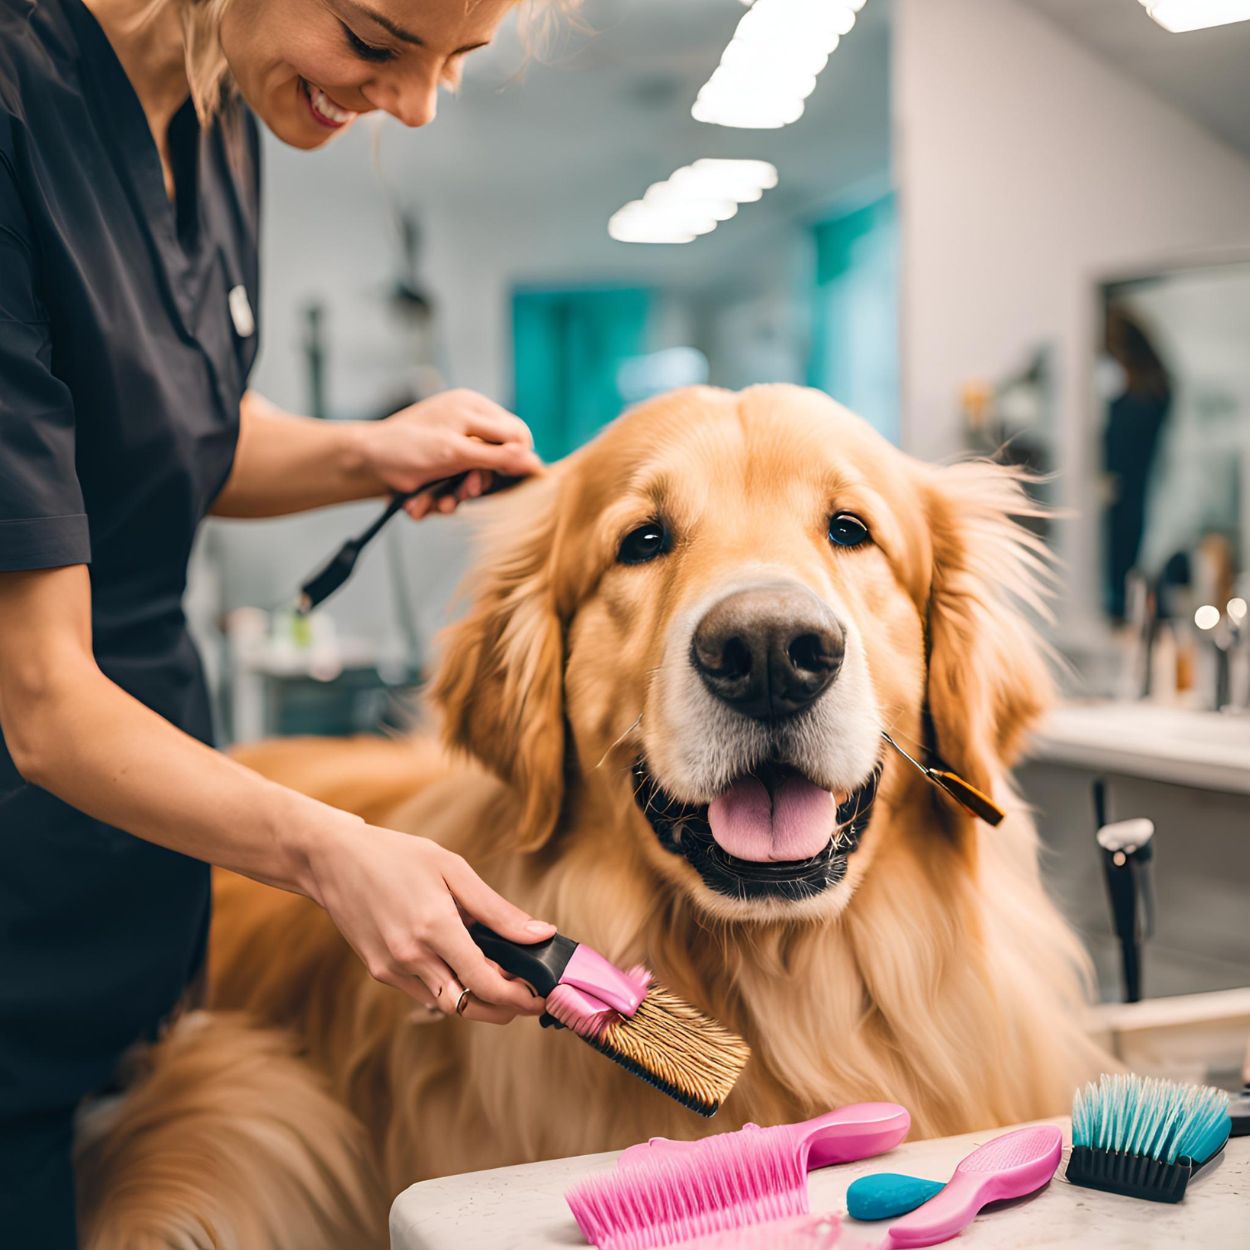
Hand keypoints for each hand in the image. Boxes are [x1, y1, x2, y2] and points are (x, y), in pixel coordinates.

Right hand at [303, 818, 555, 1023]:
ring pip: (445, 1004)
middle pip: (468, 1006)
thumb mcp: (453, 869)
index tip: (543, 994)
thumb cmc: (396, 856)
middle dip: (504, 1010)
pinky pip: (423, 992)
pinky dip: (450, 987)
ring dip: (478, 1001)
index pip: (486, 982)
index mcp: (434, 928)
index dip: (520, 996)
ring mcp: (391, 969)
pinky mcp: (379, 971)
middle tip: (529, 998)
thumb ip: (496, 909)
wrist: (332, 860)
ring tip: (504, 980)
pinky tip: (465, 966)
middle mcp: (410, 956)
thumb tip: (540, 933)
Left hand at [363, 389, 542, 519]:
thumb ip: (497, 457)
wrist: (360, 464)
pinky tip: (420, 503)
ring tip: (434, 503)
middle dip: (476, 483)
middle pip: (496, 460)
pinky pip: (452, 487)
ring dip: (453, 498)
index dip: (516, 459)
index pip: (517, 433)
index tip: (506, 478)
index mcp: (474, 408)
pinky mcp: (438, 467)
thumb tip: (535, 462)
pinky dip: (437, 500)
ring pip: (472, 479)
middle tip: (463, 492)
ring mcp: (452, 446)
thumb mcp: (454, 453)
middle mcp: (466, 424)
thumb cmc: (402, 449)